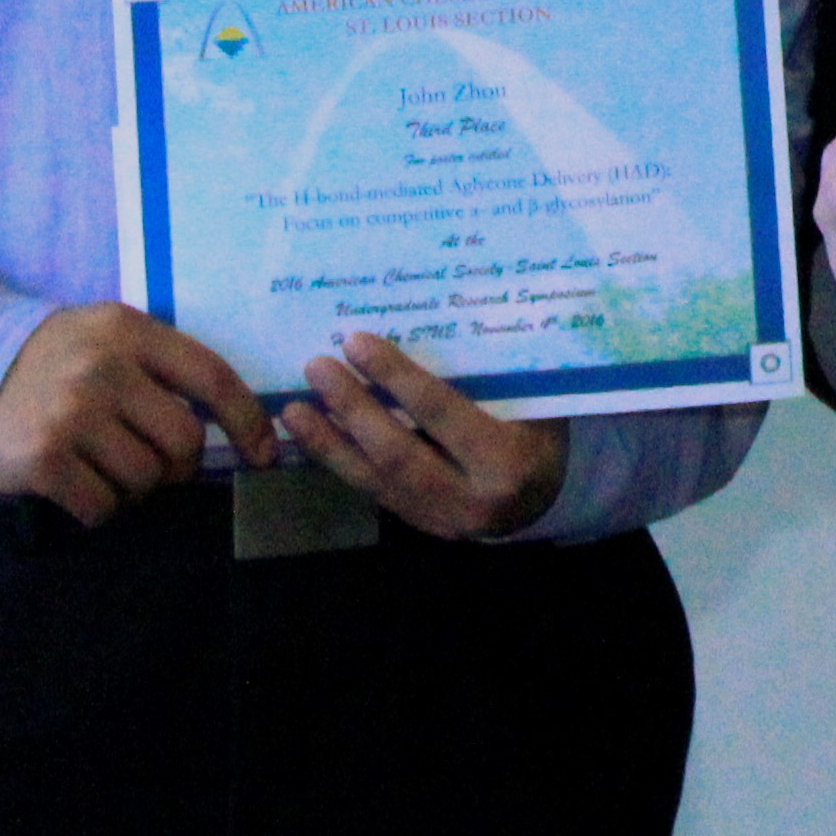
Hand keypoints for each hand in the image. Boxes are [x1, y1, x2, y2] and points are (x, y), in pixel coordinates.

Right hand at [0, 301, 273, 526]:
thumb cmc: (48, 365)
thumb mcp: (104, 340)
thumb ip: (159, 366)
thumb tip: (232, 419)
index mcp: (129, 331)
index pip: (212, 376)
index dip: (246, 420)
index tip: (264, 452)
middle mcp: (103, 367)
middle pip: (184, 439)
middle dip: (179, 466)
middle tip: (154, 467)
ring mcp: (71, 413)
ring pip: (145, 477)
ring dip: (134, 488)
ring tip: (103, 469)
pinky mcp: (43, 457)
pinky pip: (102, 505)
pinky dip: (98, 508)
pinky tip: (75, 486)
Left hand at [281, 333, 569, 540]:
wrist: (542, 500)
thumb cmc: (540, 432)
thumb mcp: (539, 402)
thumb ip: (502, 372)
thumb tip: (451, 311)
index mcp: (507, 460)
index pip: (442, 415)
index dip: (396, 378)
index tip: (357, 343)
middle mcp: (471, 498)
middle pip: (398, 452)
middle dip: (352, 408)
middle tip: (317, 366)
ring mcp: (440, 518)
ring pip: (375, 479)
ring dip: (329, 441)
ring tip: (293, 407)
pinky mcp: (416, 523)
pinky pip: (370, 490)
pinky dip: (337, 461)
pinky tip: (310, 436)